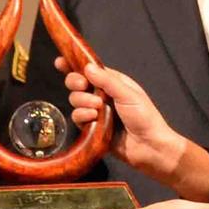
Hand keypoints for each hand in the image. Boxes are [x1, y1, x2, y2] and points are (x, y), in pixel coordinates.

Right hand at [56, 59, 185, 182]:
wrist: (148, 146)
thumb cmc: (145, 117)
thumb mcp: (127, 94)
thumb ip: (107, 81)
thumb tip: (87, 68)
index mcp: (113, 82)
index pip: (90, 70)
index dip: (74, 65)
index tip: (60, 62)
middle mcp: (102, 95)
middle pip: (77, 83)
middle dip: (76, 83)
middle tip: (82, 86)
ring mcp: (96, 111)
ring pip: (75, 100)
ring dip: (82, 101)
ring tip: (97, 108)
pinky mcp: (91, 128)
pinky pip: (77, 118)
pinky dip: (82, 116)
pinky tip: (93, 119)